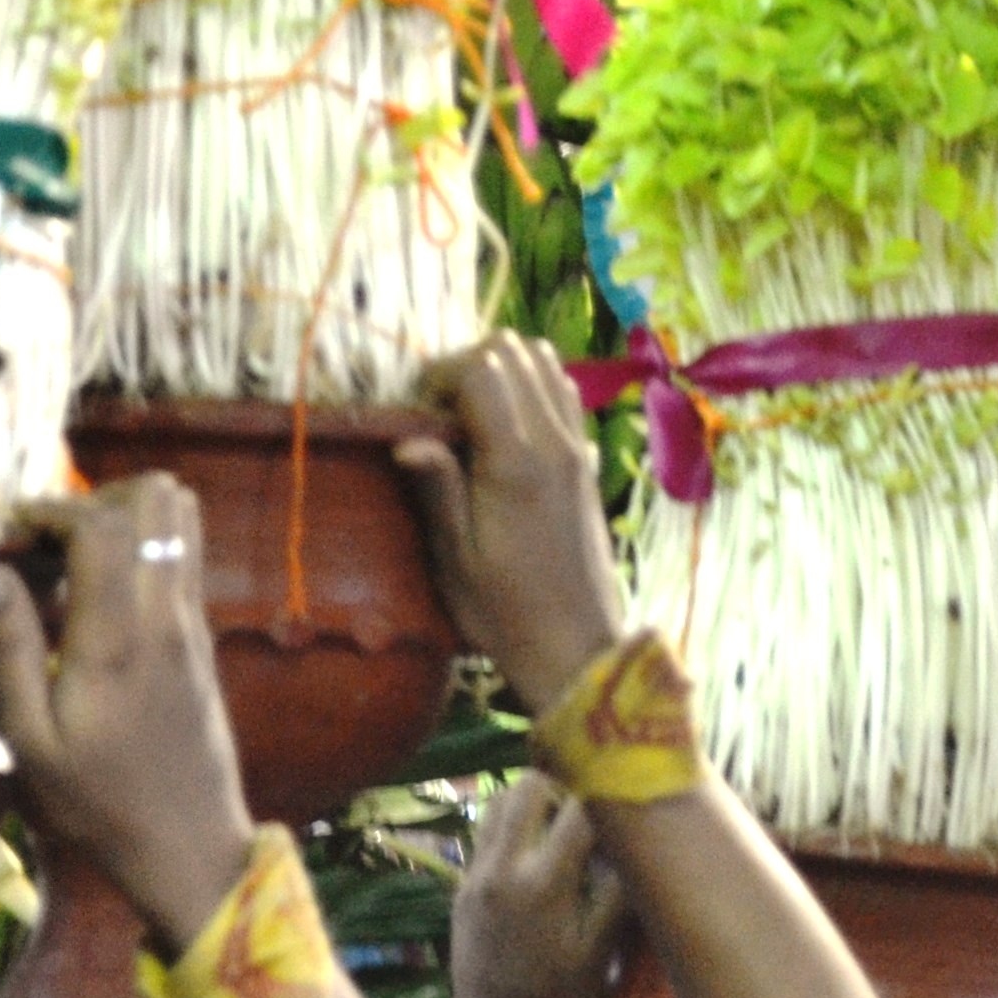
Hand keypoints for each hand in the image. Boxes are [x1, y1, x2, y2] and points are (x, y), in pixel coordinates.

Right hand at [0, 480, 256, 948]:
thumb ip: (11, 647)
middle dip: (95, 496)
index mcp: (120, 638)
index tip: (9, 531)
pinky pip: (184, 557)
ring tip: (71, 558)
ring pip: (182, 518)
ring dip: (125, 516)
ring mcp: (195, 622)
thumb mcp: (30, 740)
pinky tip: (97, 592)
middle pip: (159, 497)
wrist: (188, 844)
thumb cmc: (98, 803)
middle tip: (46, 539)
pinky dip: (143, 547)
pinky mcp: (204, 637)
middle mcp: (169, 616)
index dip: (51, 507)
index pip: (103, 523)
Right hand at [400, 336, 633, 716]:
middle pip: (516, 352)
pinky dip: (534, 389)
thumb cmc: (505, 611)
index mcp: (516, 461)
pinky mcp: (589, 463)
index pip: (483, 369)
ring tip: (471, 414)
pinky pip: (565, 396)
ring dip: (504, 371)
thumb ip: (437, 488)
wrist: (578, 645)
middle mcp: (556, 442)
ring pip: (546, 364)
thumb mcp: (456, 557)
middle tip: (440, 409)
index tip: (418, 412)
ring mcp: (579, 448)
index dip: (441, 374)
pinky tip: (507, 430)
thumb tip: (407, 438)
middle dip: (469, 364)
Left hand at [452, 773, 622, 997]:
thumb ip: (620, 891)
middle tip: (589, 811)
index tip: (630, 799)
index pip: (580, 811)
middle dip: (563, 787)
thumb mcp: (601, 951)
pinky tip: (537, 859)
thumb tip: (642, 846)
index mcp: (543, 885)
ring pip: (497, 802)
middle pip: (527, 786)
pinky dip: (512, 829)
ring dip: (531, 803)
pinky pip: (485, 834)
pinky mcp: (462, 887)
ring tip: (561, 829)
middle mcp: (501, 870)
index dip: (610, 798)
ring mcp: (475, 876)